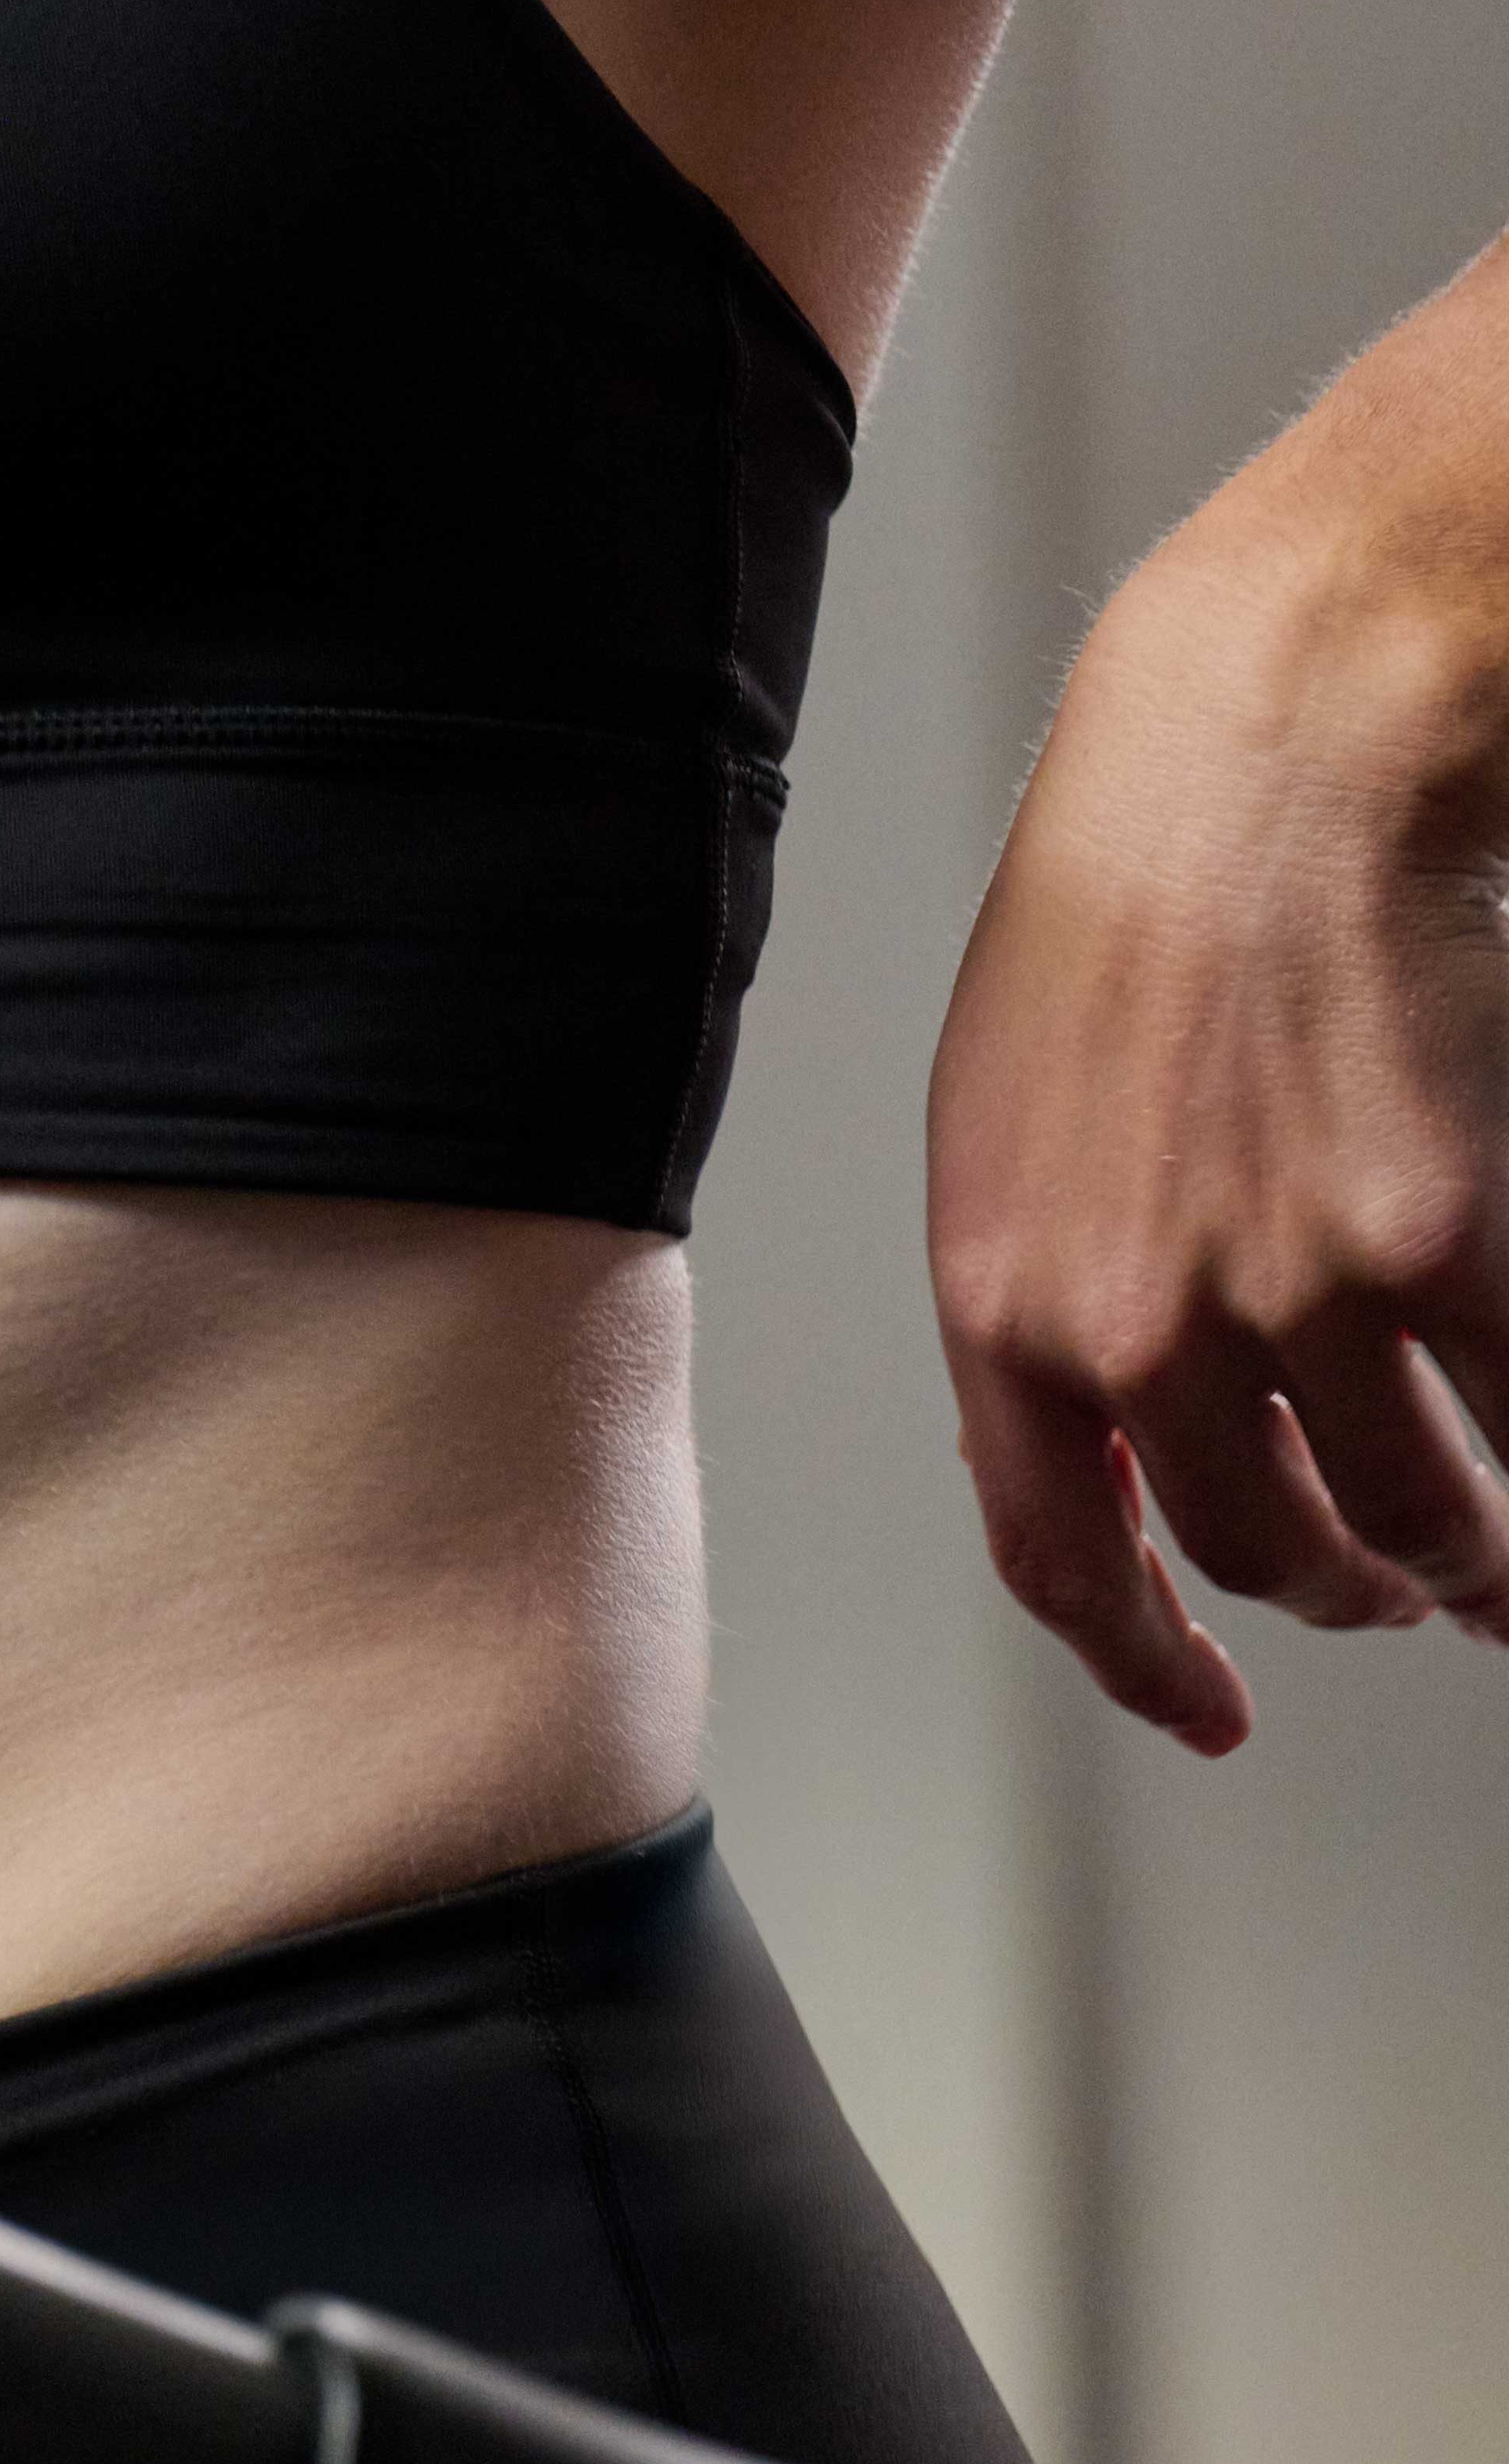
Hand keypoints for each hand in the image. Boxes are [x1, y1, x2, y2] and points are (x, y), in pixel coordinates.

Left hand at [929, 502, 1508, 1754]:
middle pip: (1258, 1551)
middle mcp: (1138, 1318)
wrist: (1265, 756)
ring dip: (1458, 1563)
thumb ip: (1044, 1299)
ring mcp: (1298, 1290)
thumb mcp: (1003, 1126)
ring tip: (1481, 1556)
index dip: (1145, 1660)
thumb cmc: (1132, 906)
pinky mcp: (1448, 1248)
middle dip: (1332, 1593)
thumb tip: (1105, 1460)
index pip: (1059, 1560)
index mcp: (1003, 1293)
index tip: (1209, 1708)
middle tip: (1381, 1586)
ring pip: (1407, 1520)